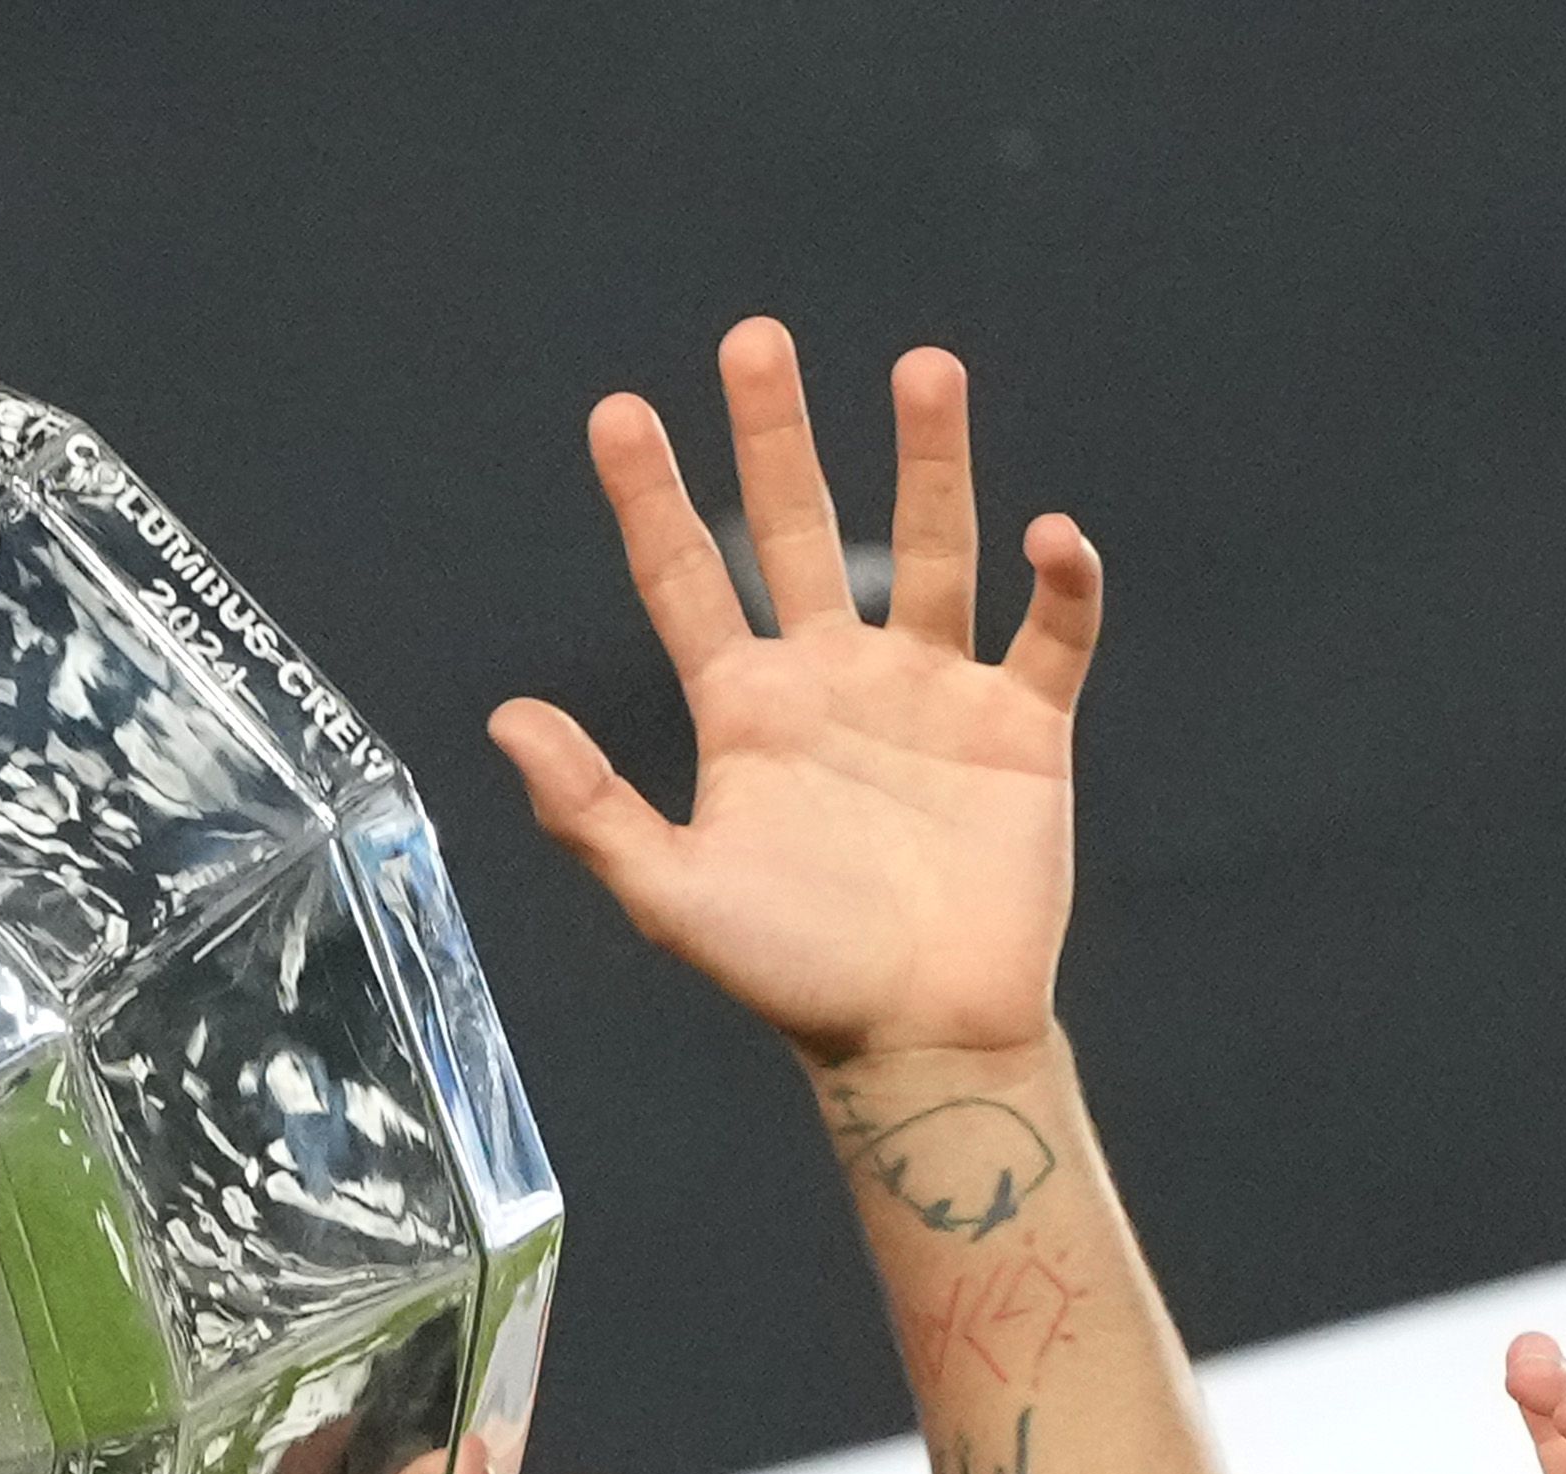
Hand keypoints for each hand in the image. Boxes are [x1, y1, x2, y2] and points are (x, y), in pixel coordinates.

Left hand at [494, 323, 1088, 1085]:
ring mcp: (932, 693)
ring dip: (930, 459)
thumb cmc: (795, 981)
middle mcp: (836, 680)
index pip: (688, 579)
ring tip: (923, 368)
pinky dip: (1062, 583)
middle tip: (754, 338)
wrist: (919, 1043)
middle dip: (777, 435)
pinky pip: (1052, 632)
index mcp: (749, 712)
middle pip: (804, 526)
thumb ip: (591, 809)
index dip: (653, 497)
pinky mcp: (1022, 725)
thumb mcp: (674, 898)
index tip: (619, 412)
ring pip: (936, 545)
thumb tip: (504, 718)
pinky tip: (1052, 537)